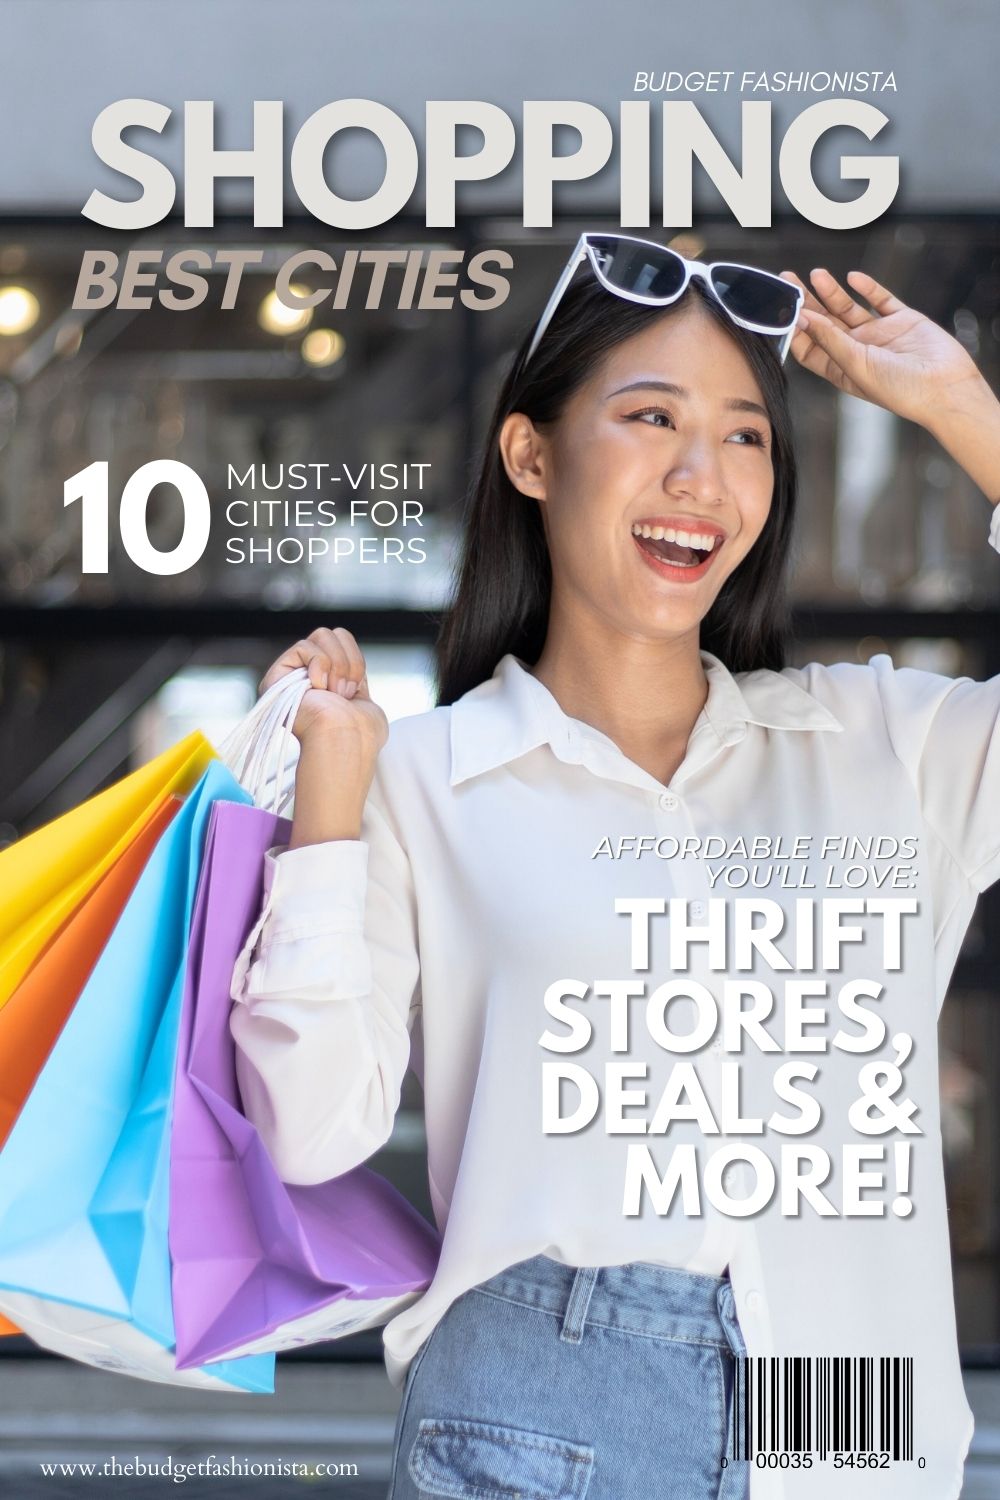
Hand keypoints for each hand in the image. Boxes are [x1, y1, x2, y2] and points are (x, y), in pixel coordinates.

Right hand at [259, 627, 388, 753]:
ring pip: (322, 634)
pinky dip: (320, 664)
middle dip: (348, 661)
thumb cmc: (359, 730)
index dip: (355, 660)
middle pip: (332, 633)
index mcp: (326, 682)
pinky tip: (318, 688)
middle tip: (344, 692)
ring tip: (334, 692)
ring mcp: (291, 676)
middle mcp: (305, 677)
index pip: (342, 640)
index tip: (356, 689)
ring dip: (337, 664)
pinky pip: (304, 645)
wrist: (346, 740)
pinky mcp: (278, 675)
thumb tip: (345, 666)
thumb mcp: (362, 697)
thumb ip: (350, 676)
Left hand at [779, 267, 984, 427]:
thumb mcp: (855, 365)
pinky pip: (881, 299)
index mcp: (841, 369)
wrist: (944, 387)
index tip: (782, 310)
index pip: (810, 348)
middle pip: (824, 323)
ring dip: (832, 292)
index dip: (795, 330)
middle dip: (806, 303)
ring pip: (849, 308)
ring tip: (816, 274)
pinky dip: (868, 287)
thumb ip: (829, 340)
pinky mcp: (902, 320)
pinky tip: (853, 277)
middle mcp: (857, 351)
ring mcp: (879, 334)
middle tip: (788, 280)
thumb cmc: (899, 390)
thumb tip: (802, 318)